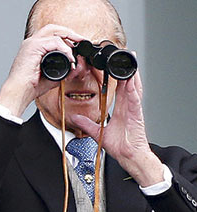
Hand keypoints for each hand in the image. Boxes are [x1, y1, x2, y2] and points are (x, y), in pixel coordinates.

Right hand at [0, 24, 83, 116]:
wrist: (19, 92)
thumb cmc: (30, 87)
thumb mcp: (51, 76)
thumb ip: (63, 69)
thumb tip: (75, 67)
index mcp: (34, 48)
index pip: (52, 35)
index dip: (66, 37)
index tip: (78, 44)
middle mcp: (31, 43)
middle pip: (53, 28)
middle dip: (70, 32)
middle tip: (81, 40)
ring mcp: (31, 43)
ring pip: (54, 31)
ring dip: (69, 37)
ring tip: (77, 47)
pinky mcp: (33, 47)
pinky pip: (54, 41)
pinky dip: (65, 48)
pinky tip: (69, 57)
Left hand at [69, 69, 164, 186]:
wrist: (129, 156)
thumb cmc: (120, 145)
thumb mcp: (97, 132)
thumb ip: (86, 123)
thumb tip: (75, 117)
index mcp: (121, 108)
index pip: (119, 88)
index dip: (117, 76)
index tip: (111, 66)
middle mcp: (128, 106)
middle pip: (128, 83)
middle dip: (125, 69)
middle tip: (122, 55)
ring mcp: (133, 108)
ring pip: (133, 87)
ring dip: (131, 73)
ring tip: (129, 59)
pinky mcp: (136, 113)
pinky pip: (134, 98)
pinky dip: (132, 88)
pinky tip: (130, 80)